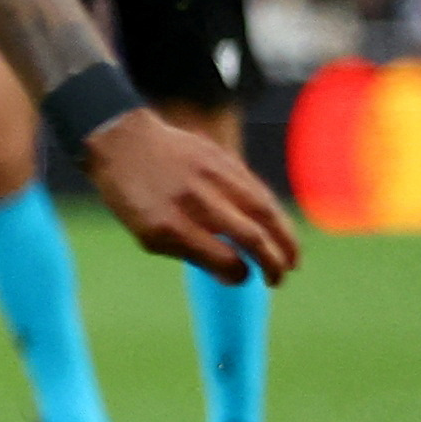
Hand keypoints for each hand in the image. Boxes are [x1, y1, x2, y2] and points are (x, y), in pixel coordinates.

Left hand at [82, 110, 300, 284]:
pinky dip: (274, 213)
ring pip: (263, 210)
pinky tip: (281, 230)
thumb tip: (236, 276)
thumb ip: (191, 253)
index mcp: (168, 224)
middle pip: (250, 235)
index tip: (245, 279)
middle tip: (279, 280)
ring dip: (285, 239)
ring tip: (294, 260)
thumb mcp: (147, 234)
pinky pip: (258, 190)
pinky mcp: (224, 159)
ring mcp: (211, 176)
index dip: (240, 274)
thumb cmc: (135, 197)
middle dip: (273, 262)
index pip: (222, 257)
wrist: (126, 142)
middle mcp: (194, 200)